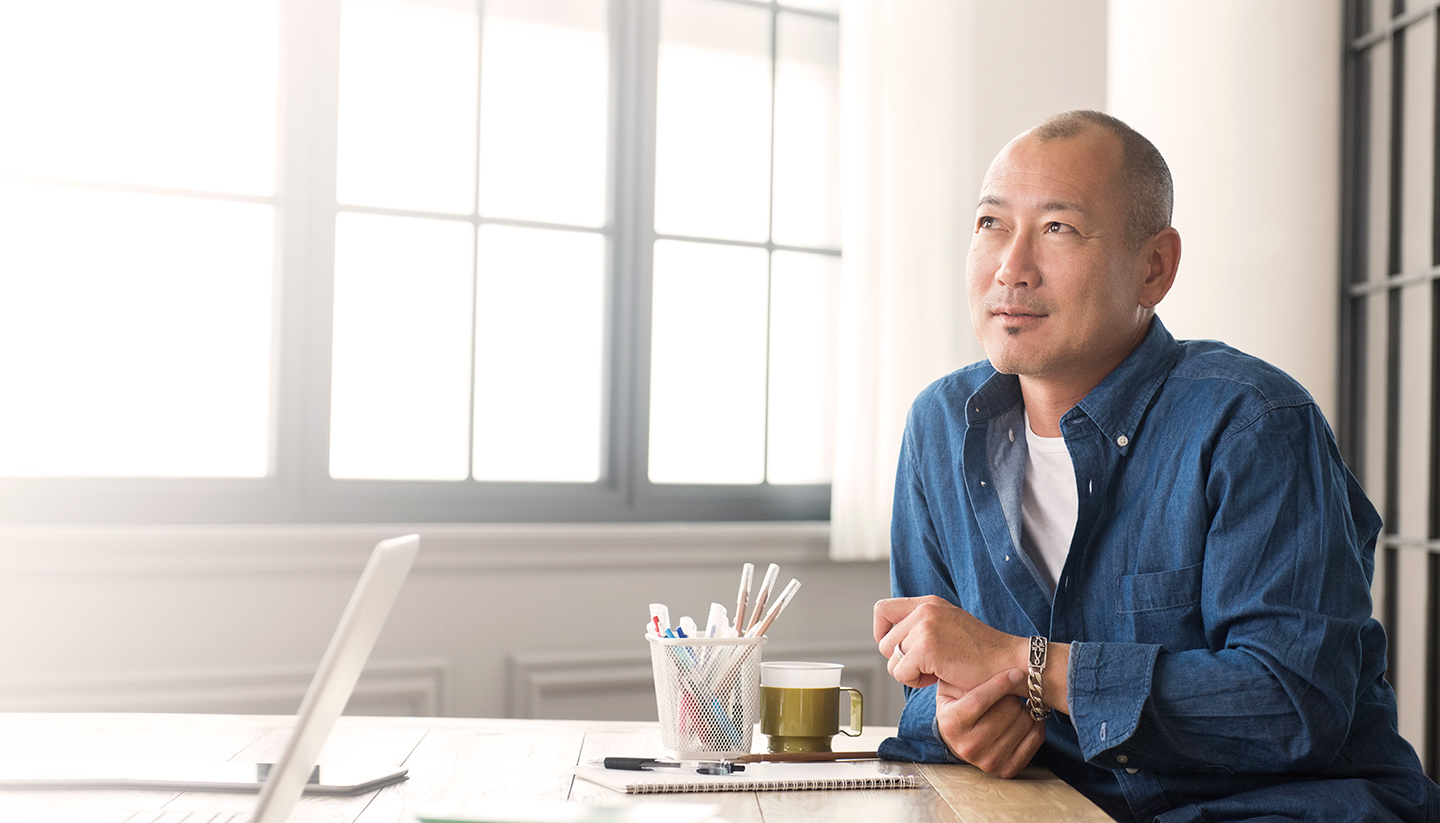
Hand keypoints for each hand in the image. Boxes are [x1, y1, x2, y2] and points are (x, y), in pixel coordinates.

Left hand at [874, 596, 1025, 693]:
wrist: (1009, 662)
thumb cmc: (979, 653)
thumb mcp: (948, 627)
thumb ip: (921, 626)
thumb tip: (887, 640)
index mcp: (928, 603)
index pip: (882, 610)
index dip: (881, 632)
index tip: (897, 648)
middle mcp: (924, 610)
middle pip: (883, 643)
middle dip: (901, 661)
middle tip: (929, 666)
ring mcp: (925, 627)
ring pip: (891, 660)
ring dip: (910, 673)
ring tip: (937, 670)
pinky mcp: (926, 648)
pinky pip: (902, 673)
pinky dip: (917, 682)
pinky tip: (939, 677)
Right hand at [936, 669, 1045, 778]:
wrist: (957, 736)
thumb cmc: (958, 703)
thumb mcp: (951, 687)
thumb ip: (961, 675)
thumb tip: (986, 661)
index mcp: (950, 724)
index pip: (978, 700)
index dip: (1000, 684)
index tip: (1016, 672)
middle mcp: (967, 746)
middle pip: (1007, 711)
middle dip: (1012, 695)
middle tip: (1011, 690)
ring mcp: (987, 761)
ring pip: (1024, 724)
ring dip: (1025, 709)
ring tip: (1016, 704)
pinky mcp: (1005, 769)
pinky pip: (1034, 741)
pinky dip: (1036, 725)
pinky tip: (1028, 717)